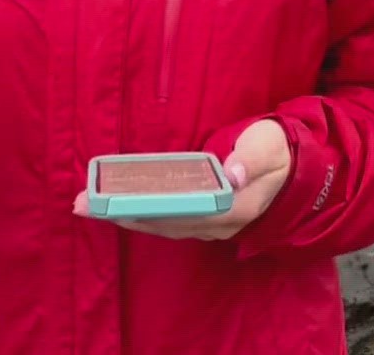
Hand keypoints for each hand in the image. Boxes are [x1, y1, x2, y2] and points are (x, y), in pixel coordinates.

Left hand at [71, 119, 291, 239]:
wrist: (290, 165)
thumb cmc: (275, 150)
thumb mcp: (268, 147)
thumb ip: (250, 160)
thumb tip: (231, 175)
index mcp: (236, 208)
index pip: (186, 214)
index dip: (150, 213)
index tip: (117, 207)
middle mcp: (220, 225)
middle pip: (166, 223)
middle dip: (124, 214)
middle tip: (83, 205)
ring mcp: (211, 225)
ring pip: (163, 225)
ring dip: (126, 216)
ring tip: (88, 206)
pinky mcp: (203, 219)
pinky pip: (167, 221)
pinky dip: (141, 215)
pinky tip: (115, 207)